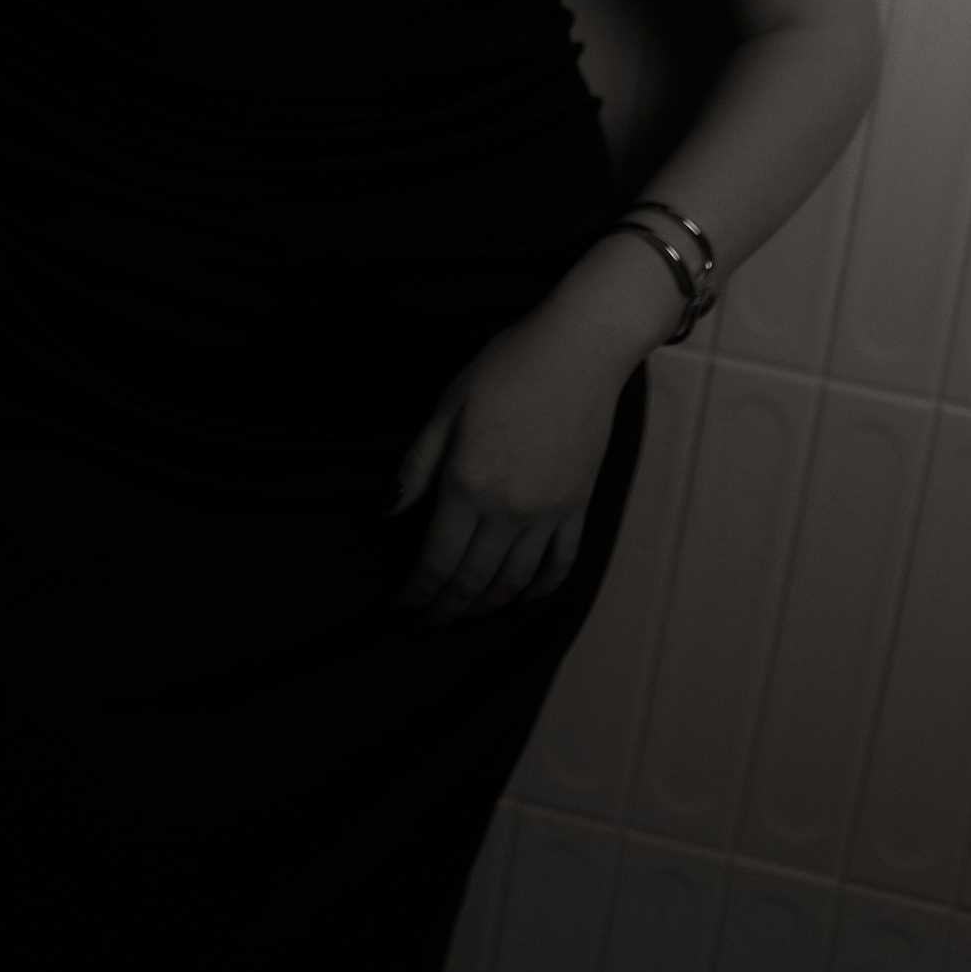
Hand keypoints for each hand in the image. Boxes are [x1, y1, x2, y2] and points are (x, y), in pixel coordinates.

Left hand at [392, 237, 679, 623]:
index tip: (403, 605)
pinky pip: (560, 563)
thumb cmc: (509, 365)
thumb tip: (390, 512)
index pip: (437, 559)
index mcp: (469, 483)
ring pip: (514, 581)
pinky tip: (524, 601)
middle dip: (446, 608)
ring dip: (487, 607)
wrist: (581, 348)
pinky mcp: (578, 505)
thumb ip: (418, 465)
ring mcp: (548, 511)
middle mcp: (509, 509)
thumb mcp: (449, 406)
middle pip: (473, 580)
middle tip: (428, 623)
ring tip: (466, 617)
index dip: (418, 590)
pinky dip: (541, 590)